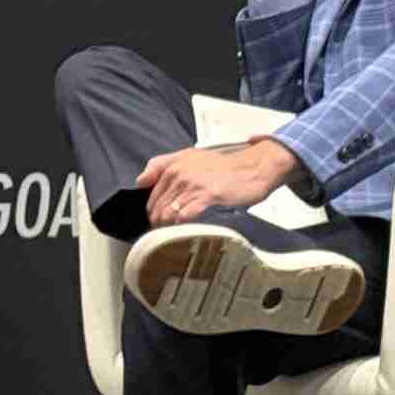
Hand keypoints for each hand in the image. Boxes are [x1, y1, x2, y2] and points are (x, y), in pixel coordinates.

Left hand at [136, 140, 299, 226]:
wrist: (253, 168)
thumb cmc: (225, 166)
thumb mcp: (190, 157)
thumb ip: (162, 165)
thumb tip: (140, 181)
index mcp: (173, 164)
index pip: (151, 195)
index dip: (153, 212)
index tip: (157, 222)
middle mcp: (179, 173)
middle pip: (157, 207)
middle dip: (159, 224)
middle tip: (165, 235)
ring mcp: (192, 184)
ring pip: (167, 213)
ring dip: (168, 229)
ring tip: (174, 237)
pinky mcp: (206, 195)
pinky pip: (184, 216)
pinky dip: (181, 227)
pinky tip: (186, 232)